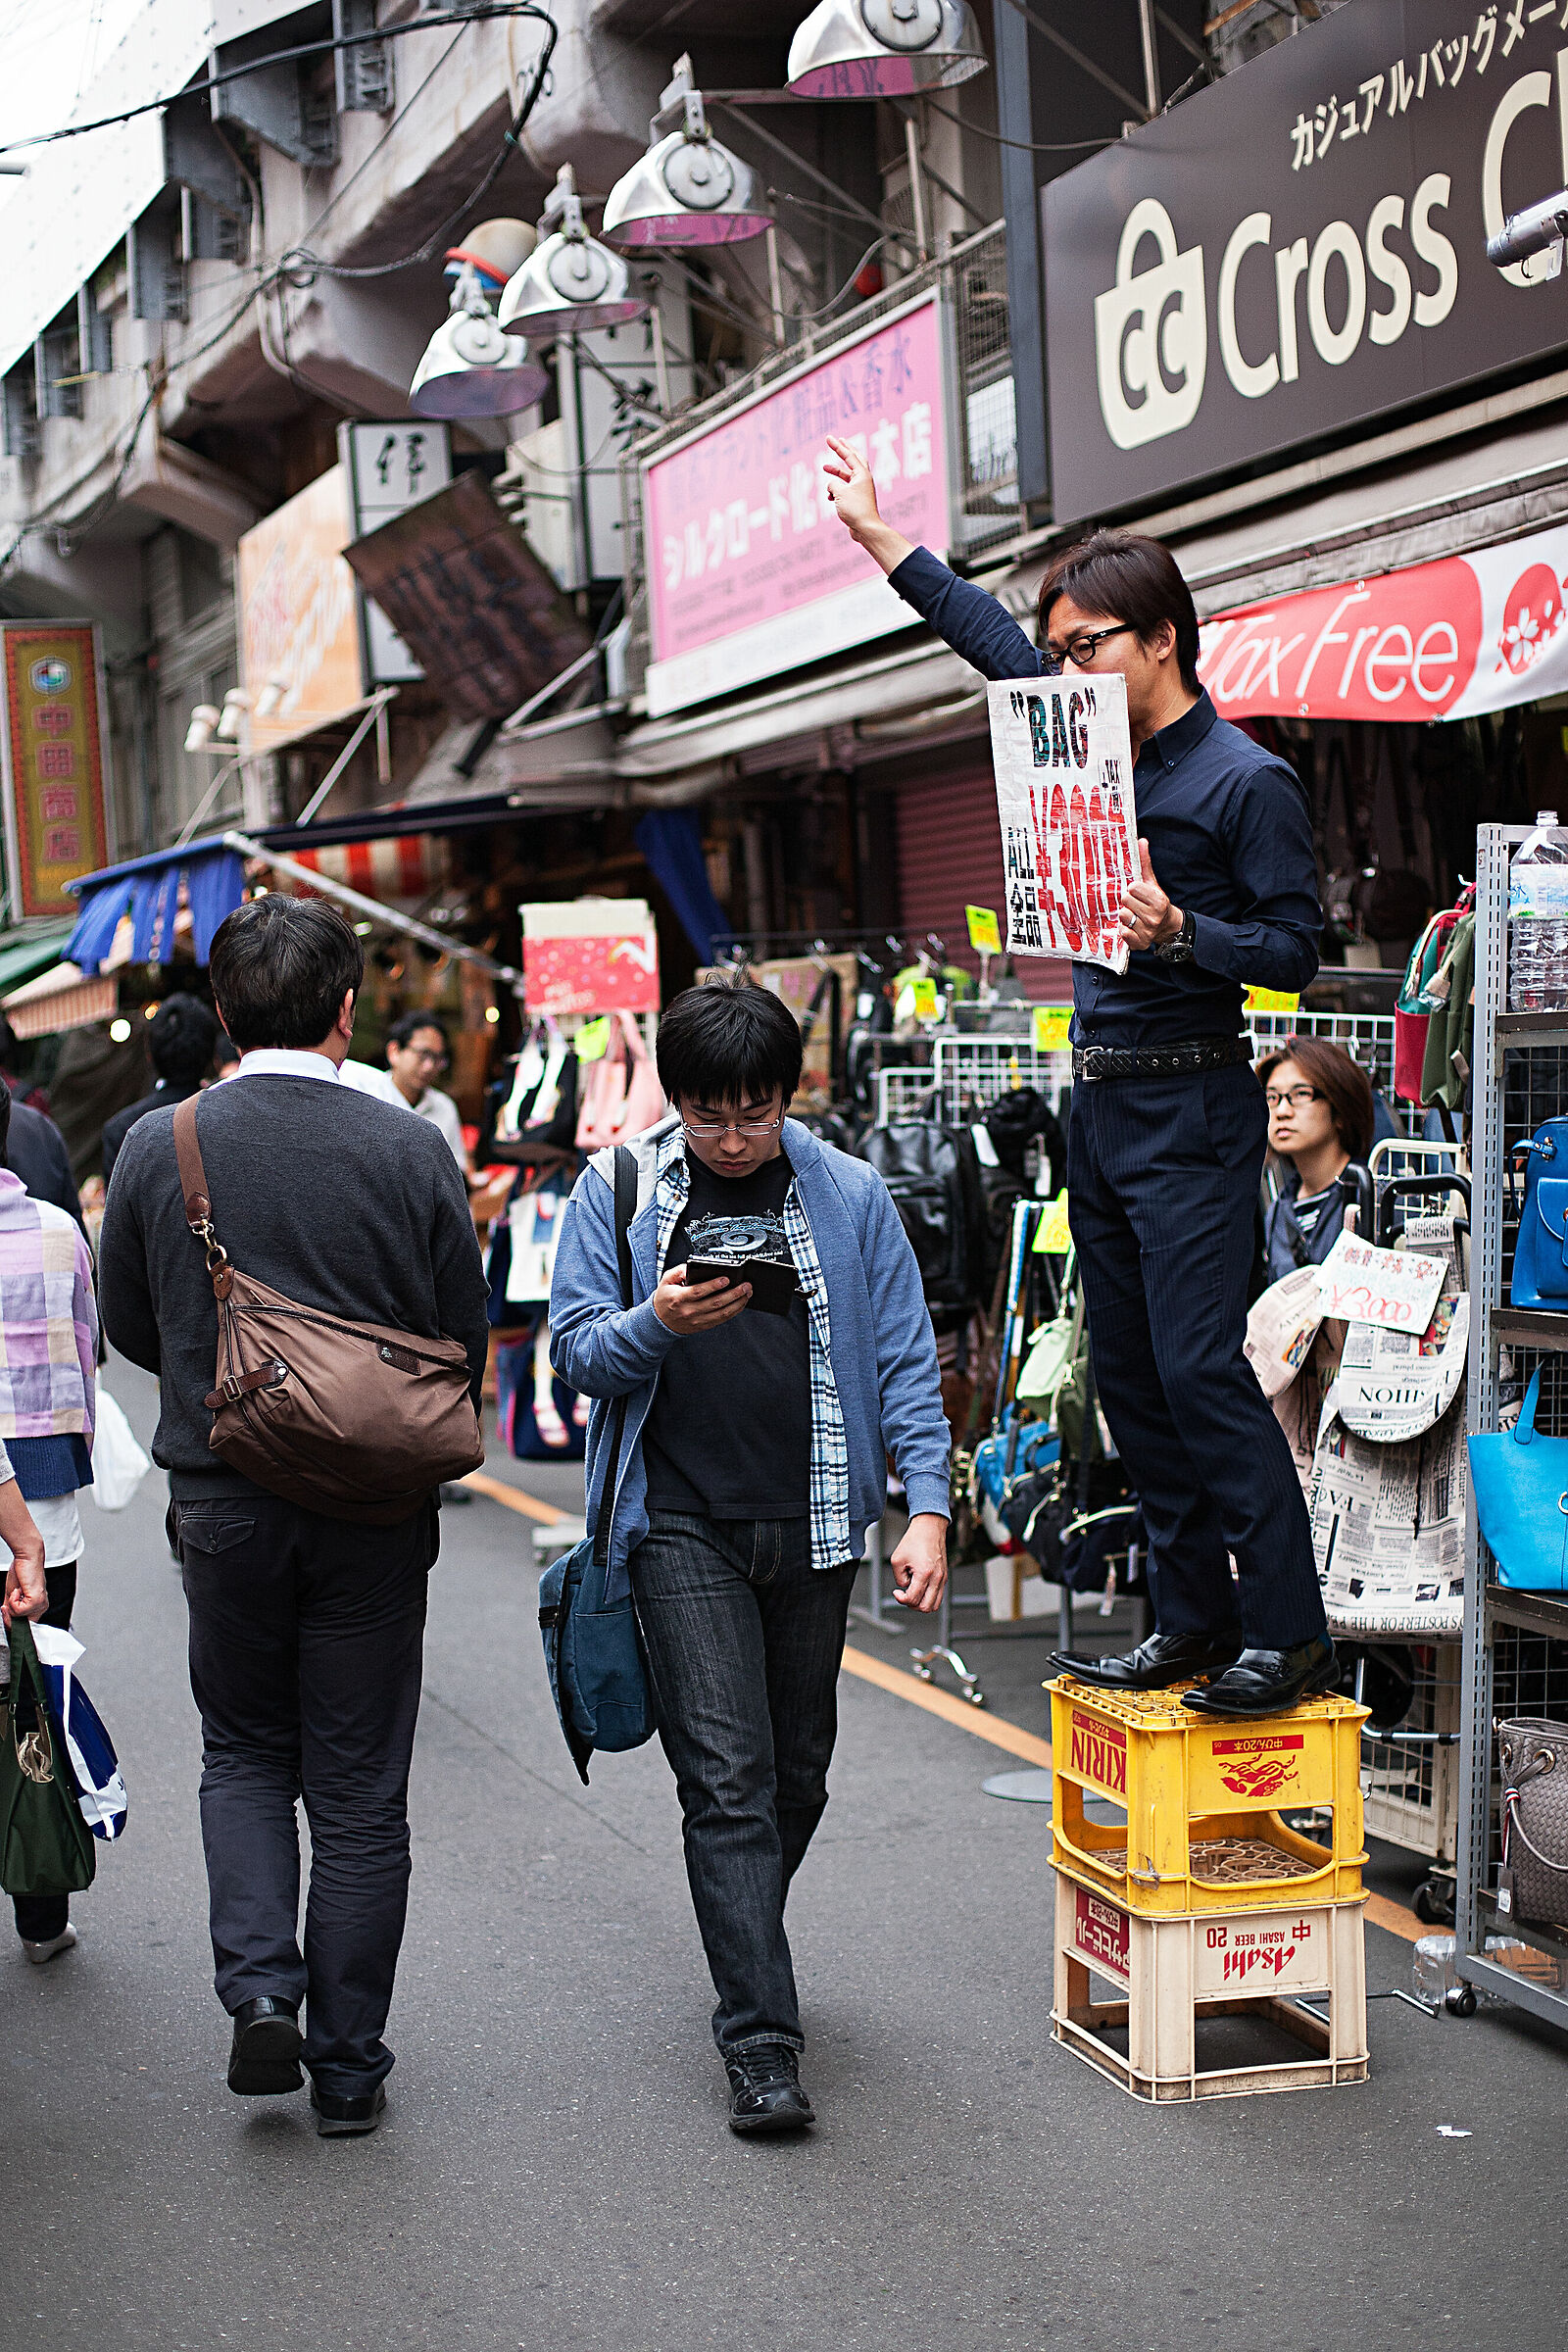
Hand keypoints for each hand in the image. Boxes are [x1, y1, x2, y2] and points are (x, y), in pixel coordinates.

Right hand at [2, 1534, 46, 1628]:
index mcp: (38, 1606)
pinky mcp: (37, 1601)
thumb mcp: (13, 1596)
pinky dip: (13, 1600)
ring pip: (18, 1618)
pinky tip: (18, 1590)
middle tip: (7, 1603)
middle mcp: (42, 1607)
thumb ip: (12, 1610)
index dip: (12, 1622)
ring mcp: (41, 1605)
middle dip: (9, 1617)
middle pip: (21, 1625)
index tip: (6, 1611)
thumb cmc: (21, 1573)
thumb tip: (7, 1622)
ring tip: (16, 1592)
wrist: (27, 1558)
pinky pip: (18, 1610)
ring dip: (11, 1605)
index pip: (25, 1625)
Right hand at [652, 1264, 751, 1335]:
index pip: (699, 1292)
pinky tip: (741, 1303)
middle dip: (733, 1293)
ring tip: (747, 1293)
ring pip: (721, 1313)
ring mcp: (697, 1320)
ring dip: (737, 1303)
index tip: (726, 1279)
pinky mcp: (703, 1325)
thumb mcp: (667, 1279)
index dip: (713, 1285)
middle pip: (715, 1303)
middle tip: (745, 1285)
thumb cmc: (665, 1297)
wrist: (660, 1320)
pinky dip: (734, 1311)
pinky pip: (722, 1319)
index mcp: (679, 1298)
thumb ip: (680, 1270)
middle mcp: (689, 1311)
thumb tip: (694, 1266)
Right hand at [821, 435, 914, 574]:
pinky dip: (836, 490)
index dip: (837, 446)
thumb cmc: (855, 509)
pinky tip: (829, 496)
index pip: (848, 455)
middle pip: (854, 460)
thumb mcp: (839, 492)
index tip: (828, 437)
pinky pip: (845, 490)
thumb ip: (832, 483)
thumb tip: (831, 486)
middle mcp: (864, 480)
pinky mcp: (858, 500)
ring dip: (836, 473)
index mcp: (862, 474)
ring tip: (824, 468)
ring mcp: (861, 490)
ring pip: (847, 476)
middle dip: (844, 451)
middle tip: (838, 441)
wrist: (866, 529)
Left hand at [891, 1512, 947, 1612]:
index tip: (896, 1591)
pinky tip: (919, 1587)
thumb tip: (905, 1589)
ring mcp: (942, 1578)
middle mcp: (937, 1578)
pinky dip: (928, 1597)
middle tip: (904, 1594)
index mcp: (925, 1573)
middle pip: (925, 1607)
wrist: (929, 1529)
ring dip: (921, 1603)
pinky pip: (938, 1596)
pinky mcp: (944, 1577)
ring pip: (934, 1605)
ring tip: (912, 1592)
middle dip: (911, 1605)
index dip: (901, 1599)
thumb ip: (899, 1579)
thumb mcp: (897, 1560)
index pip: (913, 1599)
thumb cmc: (914, 1541)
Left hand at [1118, 837, 1182, 950]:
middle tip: (1134, 904)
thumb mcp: (1152, 883)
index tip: (1137, 892)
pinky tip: (1131, 927)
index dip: (1132, 889)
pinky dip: (1124, 930)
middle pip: (1124, 901)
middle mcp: (1154, 917)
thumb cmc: (1155, 902)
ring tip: (1133, 915)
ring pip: (1122, 916)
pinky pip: (1122, 933)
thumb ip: (1145, 863)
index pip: (1132, 888)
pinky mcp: (1140, 943)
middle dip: (1127, 901)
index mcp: (1158, 900)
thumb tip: (1141, 841)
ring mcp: (1147, 931)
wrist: (1166, 927)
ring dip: (1124, 915)